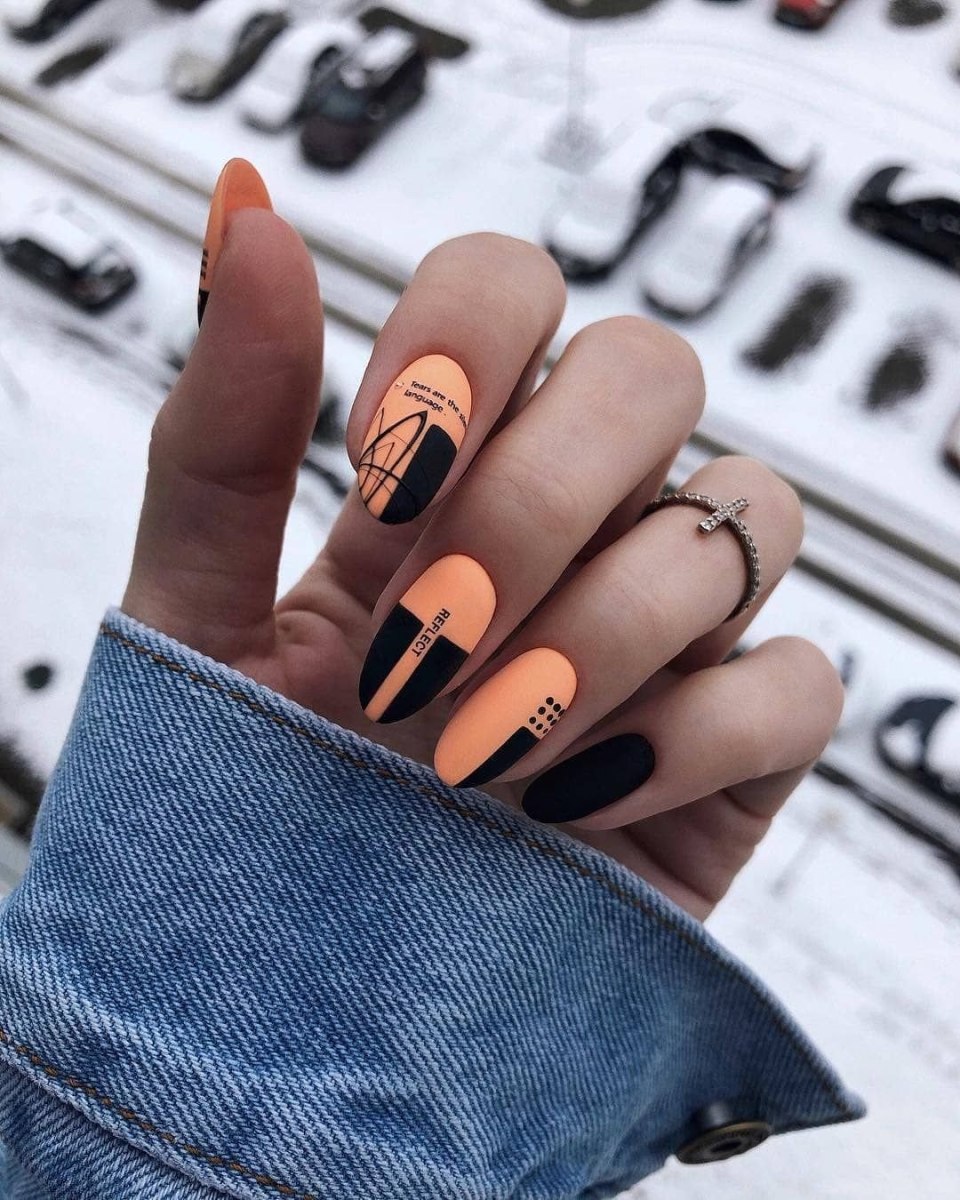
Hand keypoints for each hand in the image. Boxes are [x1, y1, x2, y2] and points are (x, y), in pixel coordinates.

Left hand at [123, 198, 842, 920]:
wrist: (310, 1017)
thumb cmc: (251, 815)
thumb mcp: (200, 625)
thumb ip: (220, 435)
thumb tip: (245, 219)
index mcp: (442, 481)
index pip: (516, 291)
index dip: (470, 338)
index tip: (392, 465)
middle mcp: (568, 529)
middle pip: (653, 371)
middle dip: (543, 494)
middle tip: (436, 626)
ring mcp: (664, 635)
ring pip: (746, 515)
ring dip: (607, 626)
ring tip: (480, 747)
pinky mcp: (732, 752)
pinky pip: (798, 683)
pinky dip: (695, 736)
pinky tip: (579, 804)